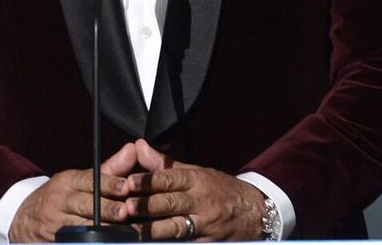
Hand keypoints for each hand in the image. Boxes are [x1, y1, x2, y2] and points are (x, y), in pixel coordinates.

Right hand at [9, 142, 138, 241]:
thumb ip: (110, 169)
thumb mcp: (80, 180)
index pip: (89, 180)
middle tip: (124, 211)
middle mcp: (59, 201)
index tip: (125, 187)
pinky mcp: (52, 241)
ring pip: (80, 227)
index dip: (108, 183)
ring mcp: (54, 223)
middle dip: (105, 209)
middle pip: (84, 204)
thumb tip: (133, 149)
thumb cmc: (60, 197)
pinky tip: (103, 243)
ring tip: (120, 233)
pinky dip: (87, 242)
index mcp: (68, 182)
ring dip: (101, 230)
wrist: (24, 220)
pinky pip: (70, 242)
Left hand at [125, 139, 265, 240]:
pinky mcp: (208, 244)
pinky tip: (154, 244)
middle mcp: (200, 202)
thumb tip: (139, 146)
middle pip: (171, 204)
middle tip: (127, 206)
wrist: (254, 212)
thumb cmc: (219, 189)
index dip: (148, 180)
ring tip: (134, 231)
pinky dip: (170, 244)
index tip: (129, 182)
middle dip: (148, 206)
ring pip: (176, 228)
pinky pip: (187, 244)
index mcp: (196, 180)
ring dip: (154, 230)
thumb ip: (164, 164)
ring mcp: (205, 225)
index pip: (170, 178)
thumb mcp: (195, 171)